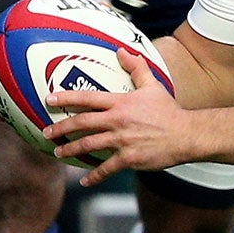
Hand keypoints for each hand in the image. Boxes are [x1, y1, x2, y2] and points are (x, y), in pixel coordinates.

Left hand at [43, 50, 194, 180]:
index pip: (88, 98)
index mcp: (121, 102)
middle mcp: (118, 121)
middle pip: (82, 123)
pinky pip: (106, 168)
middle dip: (60, 128)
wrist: (186, 134)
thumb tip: (122, 51)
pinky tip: (85, 181)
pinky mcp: (129, 158)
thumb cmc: (169, 110)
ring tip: (58, 153)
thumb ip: (136, 68)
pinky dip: (94, 176)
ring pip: (88, 145)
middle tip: (46, 132)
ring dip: (70, 150)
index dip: (66, 98)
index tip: (49, 99)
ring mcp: (122, 141)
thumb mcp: (152, 85)